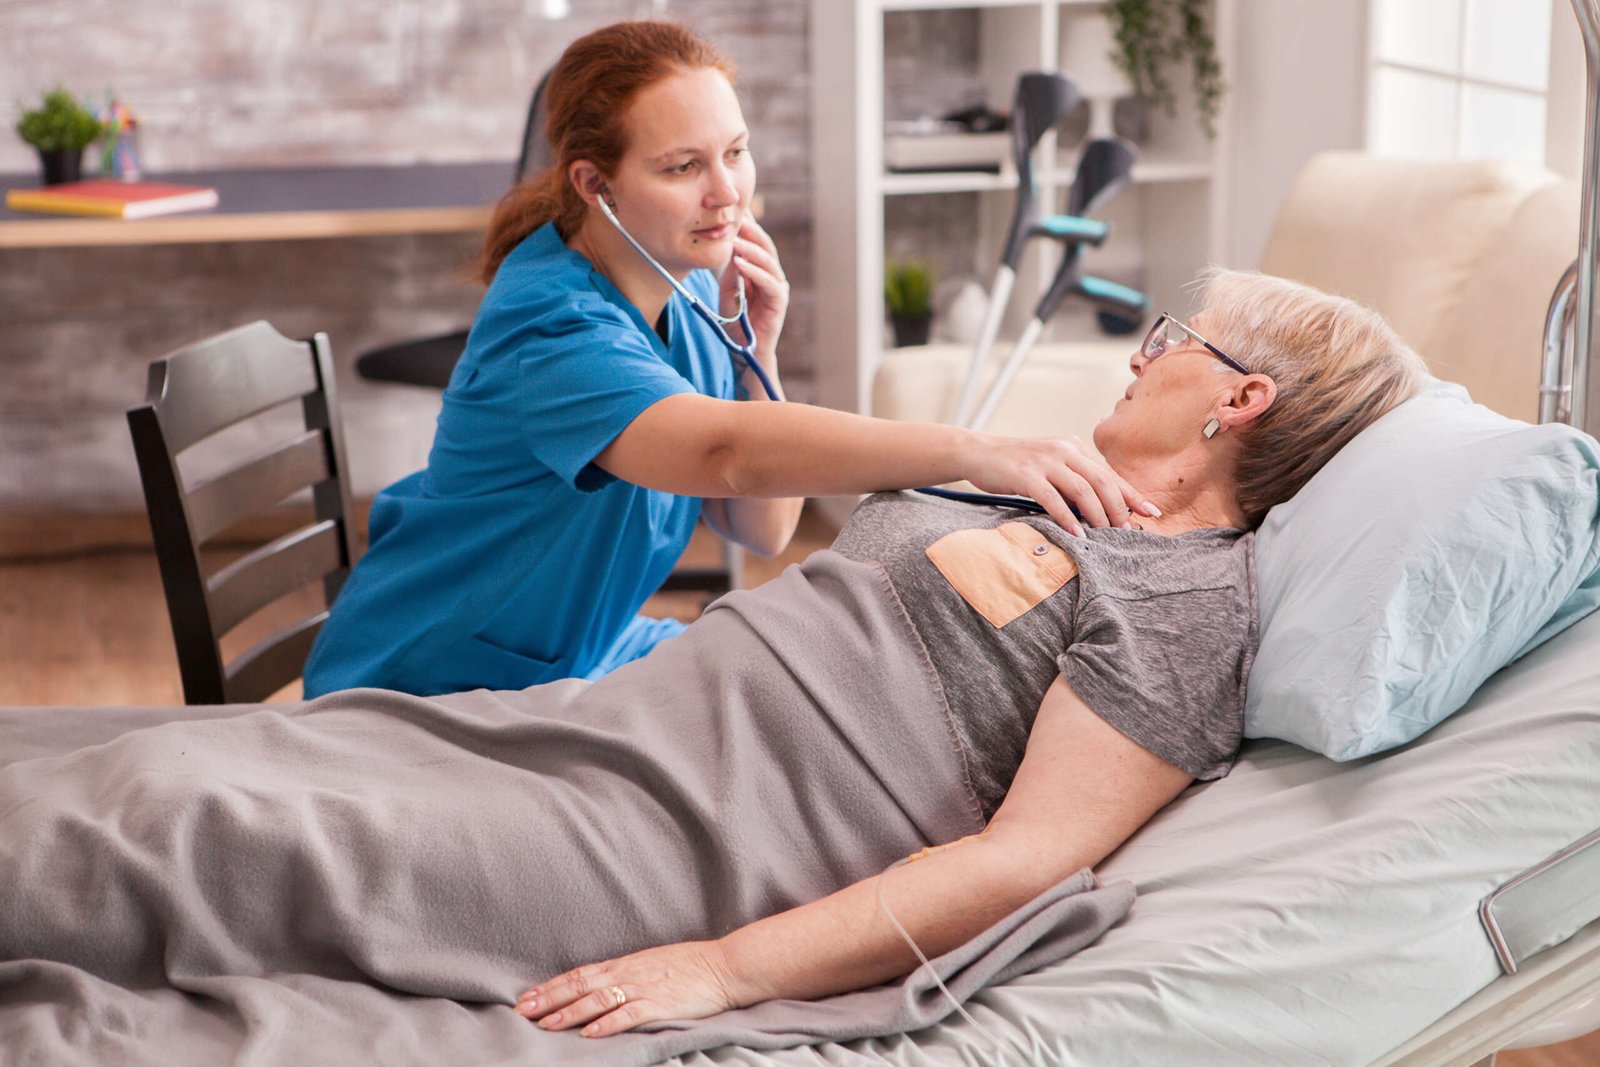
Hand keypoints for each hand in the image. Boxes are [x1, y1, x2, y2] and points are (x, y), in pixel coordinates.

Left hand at [515, 939, 739, 1038]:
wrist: (725, 965)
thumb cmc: (692, 965)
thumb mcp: (652, 963)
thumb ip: (627, 974)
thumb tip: (601, 985)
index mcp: (626, 964)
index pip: (580, 974)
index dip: (552, 986)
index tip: (527, 996)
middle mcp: (628, 974)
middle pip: (580, 985)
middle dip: (549, 998)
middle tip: (522, 1010)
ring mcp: (643, 988)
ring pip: (598, 1000)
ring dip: (570, 1012)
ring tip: (546, 1024)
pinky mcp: (660, 1004)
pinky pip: (629, 1014)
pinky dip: (607, 1024)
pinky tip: (589, 1033)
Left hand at [719, 216, 788, 368]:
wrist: (746, 353)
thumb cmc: (737, 325)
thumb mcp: (727, 295)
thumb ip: (730, 275)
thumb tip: (730, 253)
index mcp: (761, 272)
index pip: (756, 244)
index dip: (747, 227)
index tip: (733, 211)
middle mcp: (772, 277)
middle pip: (766, 247)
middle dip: (752, 232)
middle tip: (737, 218)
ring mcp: (777, 289)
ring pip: (768, 262)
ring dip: (751, 249)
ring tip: (734, 240)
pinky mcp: (778, 303)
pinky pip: (768, 282)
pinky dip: (754, 271)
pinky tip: (740, 263)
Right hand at [966, 434, 1159, 536]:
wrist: (978, 453)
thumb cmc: (1017, 466)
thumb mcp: (1051, 466)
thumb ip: (1073, 481)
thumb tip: (1101, 510)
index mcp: (1074, 448)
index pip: (1110, 474)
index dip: (1132, 495)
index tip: (1151, 514)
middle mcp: (1064, 450)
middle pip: (1102, 481)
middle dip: (1119, 509)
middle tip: (1126, 532)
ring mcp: (1045, 461)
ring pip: (1083, 490)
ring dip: (1097, 516)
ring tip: (1105, 535)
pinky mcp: (1026, 474)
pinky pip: (1053, 499)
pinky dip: (1067, 518)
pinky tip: (1076, 534)